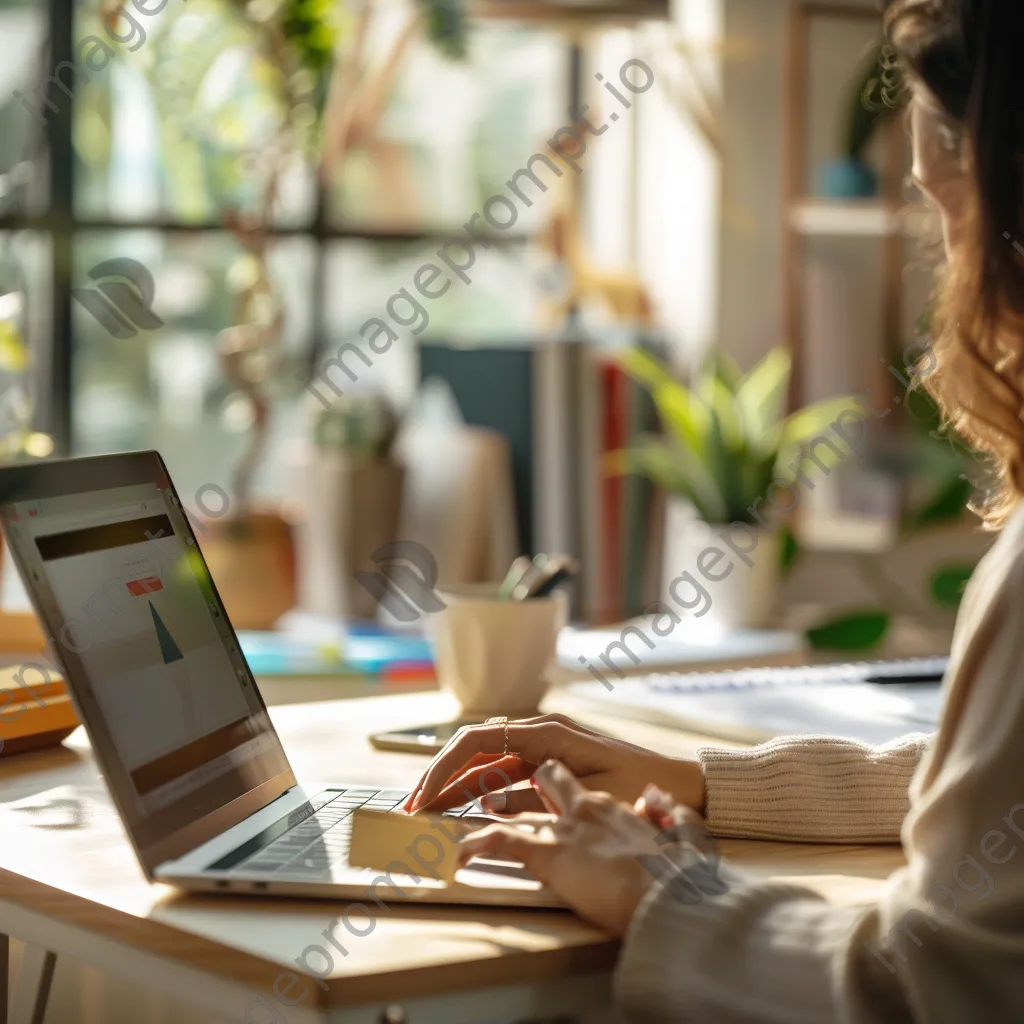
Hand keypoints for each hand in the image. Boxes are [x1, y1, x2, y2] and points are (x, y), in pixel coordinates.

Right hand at [403, 713, 704, 814]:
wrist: (682, 784)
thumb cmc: (643, 784)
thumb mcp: (591, 792)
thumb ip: (541, 796)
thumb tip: (490, 804)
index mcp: (545, 733)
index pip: (477, 740)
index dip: (444, 766)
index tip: (423, 795)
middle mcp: (539, 736)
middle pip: (474, 752)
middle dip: (441, 778)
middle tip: (413, 810)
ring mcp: (544, 751)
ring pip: (486, 767)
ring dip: (457, 788)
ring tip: (429, 815)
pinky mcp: (550, 768)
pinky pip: (506, 779)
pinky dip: (482, 794)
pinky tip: (467, 814)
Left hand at [456, 761, 704, 935]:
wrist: (675, 893)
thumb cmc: (679, 875)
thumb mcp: (679, 835)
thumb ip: (664, 814)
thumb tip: (654, 800)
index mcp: (609, 806)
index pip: (569, 786)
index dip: (549, 791)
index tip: (536, 802)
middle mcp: (582, 807)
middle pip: (536, 782)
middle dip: (509, 787)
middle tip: (485, 801)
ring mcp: (563, 827)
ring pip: (511, 809)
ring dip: (483, 816)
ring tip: (458, 825)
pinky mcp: (549, 850)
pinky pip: (500, 839)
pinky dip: (476, 844)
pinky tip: (460, 853)